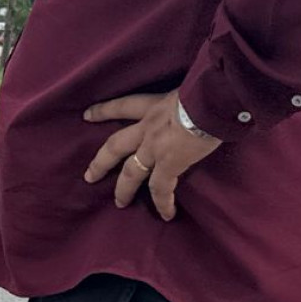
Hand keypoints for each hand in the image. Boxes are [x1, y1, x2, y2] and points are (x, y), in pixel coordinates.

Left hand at [82, 91, 221, 221]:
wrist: (213, 96)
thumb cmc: (208, 86)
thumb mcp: (190, 87)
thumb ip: (187, 97)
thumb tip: (200, 98)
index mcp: (155, 106)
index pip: (124, 106)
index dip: (105, 111)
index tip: (87, 115)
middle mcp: (148, 127)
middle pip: (115, 146)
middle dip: (101, 162)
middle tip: (89, 176)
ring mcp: (154, 147)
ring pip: (131, 172)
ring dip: (124, 189)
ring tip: (119, 203)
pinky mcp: (169, 164)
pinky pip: (161, 189)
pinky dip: (163, 203)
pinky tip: (166, 215)